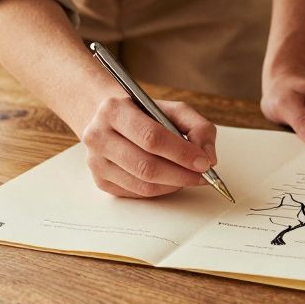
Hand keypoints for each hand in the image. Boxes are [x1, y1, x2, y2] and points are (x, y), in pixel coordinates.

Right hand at [81, 96, 217, 197]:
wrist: (109, 120)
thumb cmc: (144, 114)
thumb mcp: (172, 109)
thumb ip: (197, 127)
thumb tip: (208, 157)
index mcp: (114, 110)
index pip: (151, 137)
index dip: (182, 153)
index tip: (204, 162)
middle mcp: (98, 136)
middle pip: (146, 166)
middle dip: (181, 174)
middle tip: (202, 176)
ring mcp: (96, 161)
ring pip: (142, 185)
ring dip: (173, 185)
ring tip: (189, 178)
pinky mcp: (101, 181)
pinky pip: (137, 193)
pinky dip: (160, 190)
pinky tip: (170, 180)